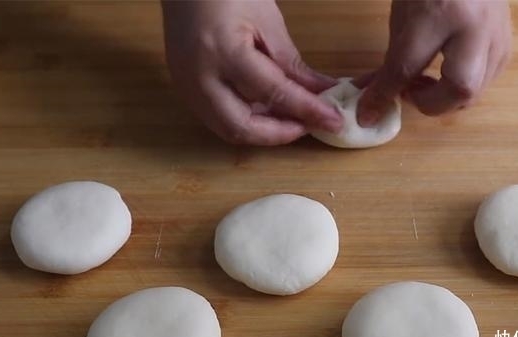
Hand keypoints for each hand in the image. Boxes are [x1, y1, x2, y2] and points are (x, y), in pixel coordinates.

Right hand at [162, 1, 341, 144]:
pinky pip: (217, 118)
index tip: (333, 121)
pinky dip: (245, 121)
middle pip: (241, 128)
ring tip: (291, 119)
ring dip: (262, 132)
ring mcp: (186, 87)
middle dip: (279, 134)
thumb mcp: (267, 22)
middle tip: (309, 126)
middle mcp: (199, 78)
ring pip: (227, 130)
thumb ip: (292, 64)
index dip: (307, 111)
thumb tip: (322, 94)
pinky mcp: (184, 91)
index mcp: (223, 52)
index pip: (274, 94)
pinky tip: (267, 112)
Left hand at [358, 0, 511, 123]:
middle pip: (460, 90)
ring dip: (444, 98)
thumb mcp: (402, 12)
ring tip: (424, 81)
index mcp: (442, 12)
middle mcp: (478, 27)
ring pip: (475, 91)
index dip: (383, 94)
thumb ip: (392, 56)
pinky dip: (460, 87)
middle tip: (408, 92)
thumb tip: (374, 95)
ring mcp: (499, 36)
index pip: (407, 66)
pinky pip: (485, 80)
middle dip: (430, 103)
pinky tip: (444, 72)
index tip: (367, 114)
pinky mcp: (507, 43)